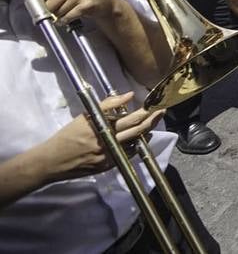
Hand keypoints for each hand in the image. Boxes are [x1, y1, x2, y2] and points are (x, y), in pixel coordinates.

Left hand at [0, 0, 120, 26]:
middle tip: (60, 9)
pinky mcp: (87, 3)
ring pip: (56, 11)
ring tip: (72, 10)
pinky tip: (74, 16)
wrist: (110, 5)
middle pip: (48, 2)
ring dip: (60, 16)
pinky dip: (66, 21)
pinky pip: (66, 17)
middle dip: (50, 10)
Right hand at [38, 93, 163, 182]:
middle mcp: (107, 142)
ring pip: (135, 142)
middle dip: (152, 119)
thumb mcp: (85, 116)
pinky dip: (136, 144)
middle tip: (162, 111)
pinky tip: (141, 137)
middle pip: (137, 130)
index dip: (146, 112)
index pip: (130, 118)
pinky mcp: (108, 166)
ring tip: (154, 122)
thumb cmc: (67, 136)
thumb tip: (129, 95)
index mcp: (101, 127)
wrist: (52, 162)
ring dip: (147, 132)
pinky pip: (128, 154)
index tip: (156, 104)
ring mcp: (109, 156)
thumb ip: (107, 105)